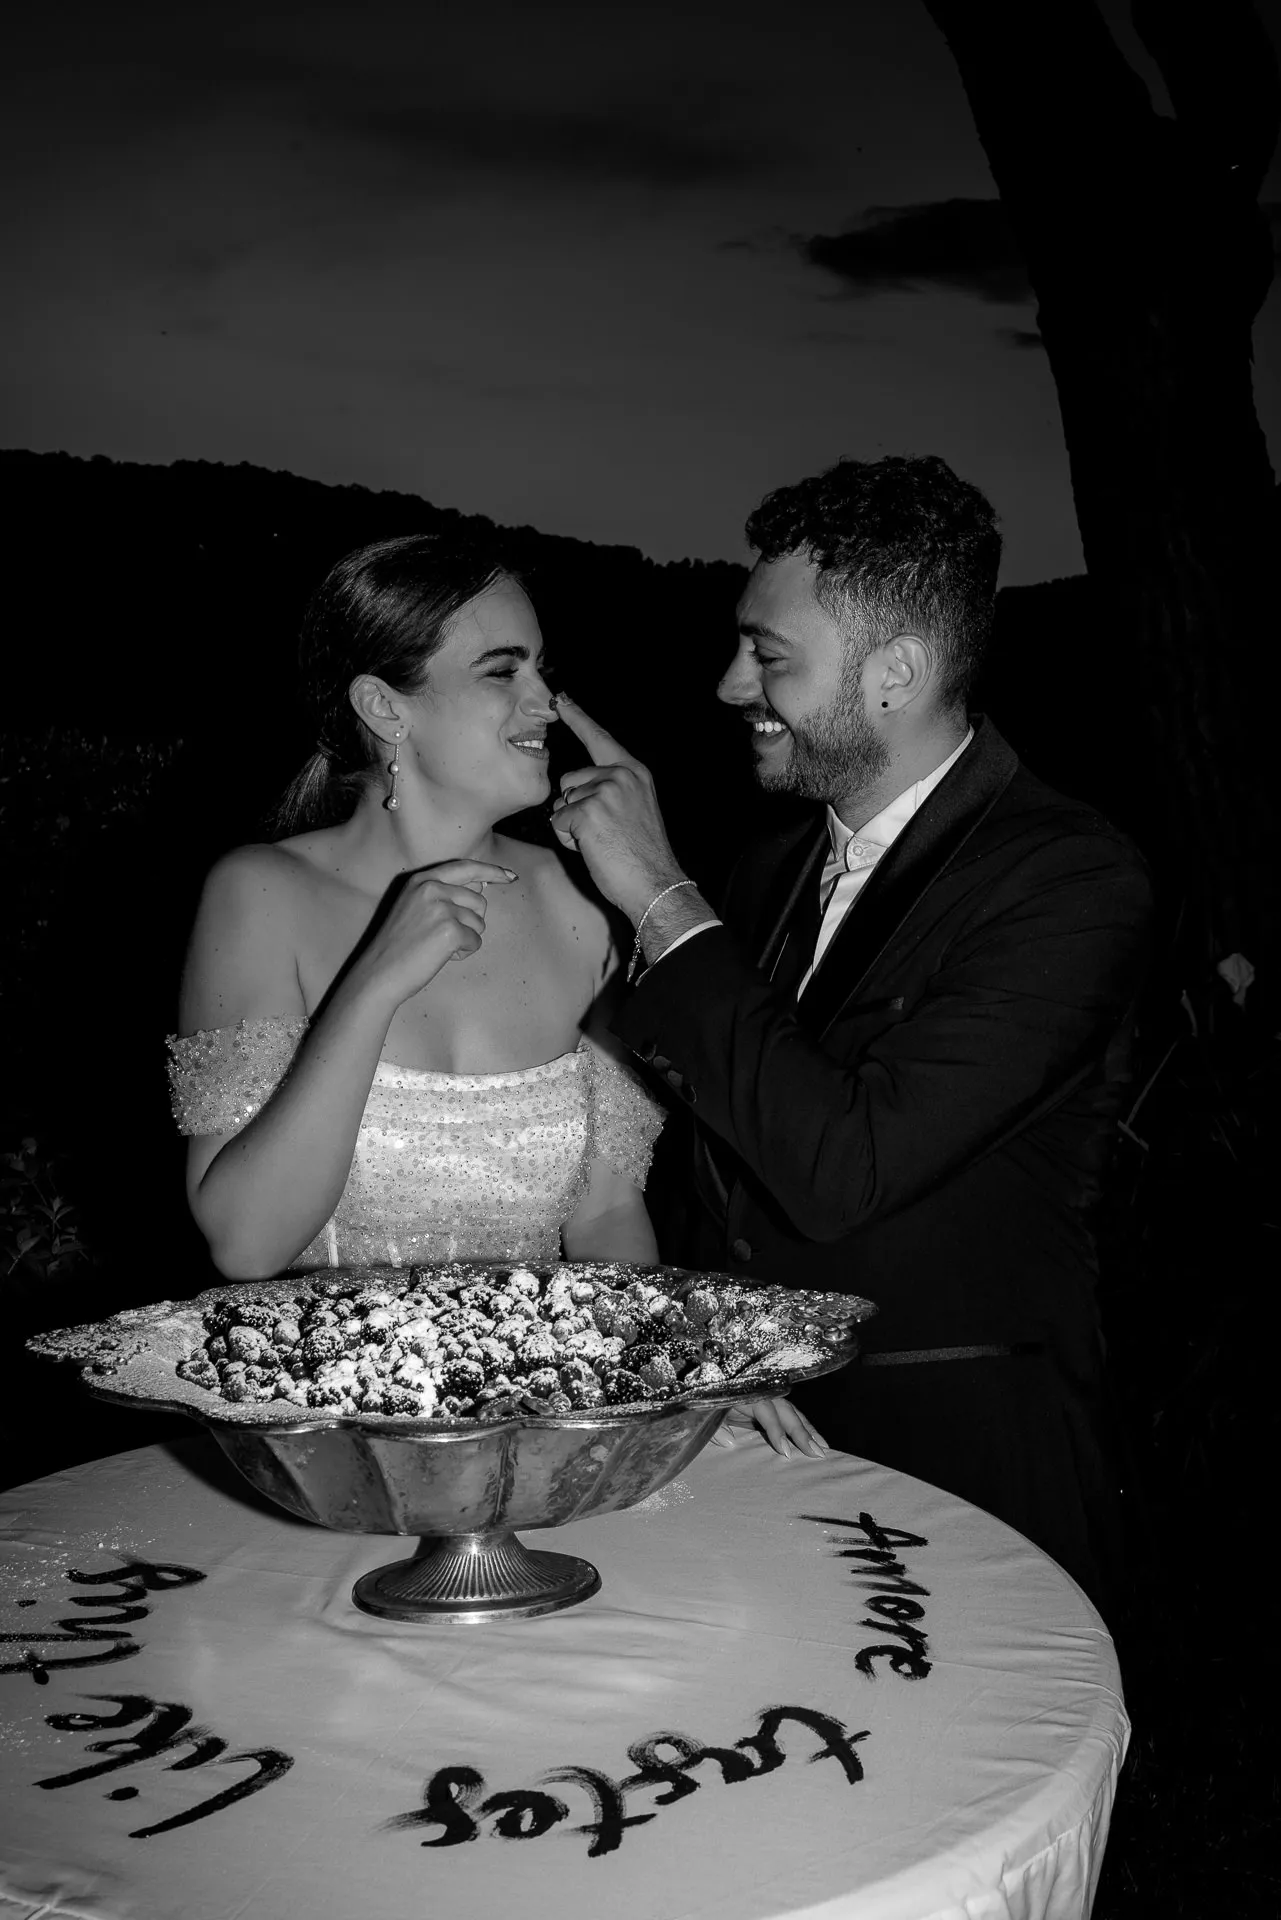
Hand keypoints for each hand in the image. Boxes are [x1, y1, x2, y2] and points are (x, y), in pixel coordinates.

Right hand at [356, 860, 517, 1007]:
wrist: (379, 971)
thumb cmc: (399, 944)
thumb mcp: (416, 907)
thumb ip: (446, 893)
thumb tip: (483, 885)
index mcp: (422, 880)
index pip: (466, 867)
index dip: (492, 871)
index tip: (510, 876)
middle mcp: (432, 888)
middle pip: (479, 900)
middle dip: (471, 921)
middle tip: (444, 936)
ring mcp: (442, 908)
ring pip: (479, 923)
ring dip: (466, 938)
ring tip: (438, 946)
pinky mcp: (450, 931)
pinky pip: (476, 942)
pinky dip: (464, 953)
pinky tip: (441, 956)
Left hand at [550, 696, 684, 920]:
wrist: (655, 883)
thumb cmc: (641, 854)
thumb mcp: (634, 808)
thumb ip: (611, 790)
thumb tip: (574, 790)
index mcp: (633, 771)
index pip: (599, 738)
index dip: (577, 717)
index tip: (559, 698)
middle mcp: (620, 774)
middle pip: (569, 781)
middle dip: (575, 809)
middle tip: (604, 832)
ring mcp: (604, 791)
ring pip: (561, 804)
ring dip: (571, 826)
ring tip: (601, 841)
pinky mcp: (588, 811)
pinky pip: (558, 823)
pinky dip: (569, 841)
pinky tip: (594, 848)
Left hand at [709, 1397, 830, 1459]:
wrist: (694, 1390)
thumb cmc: (699, 1404)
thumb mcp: (702, 1416)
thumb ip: (714, 1429)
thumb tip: (732, 1443)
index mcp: (742, 1394)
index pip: (766, 1411)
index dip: (776, 1431)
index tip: (786, 1452)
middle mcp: (757, 1393)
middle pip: (785, 1410)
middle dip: (802, 1431)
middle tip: (817, 1453)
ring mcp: (763, 1397)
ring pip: (791, 1411)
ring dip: (808, 1429)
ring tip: (824, 1448)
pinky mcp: (766, 1403)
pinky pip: (788, 1413)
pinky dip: (802, 1425)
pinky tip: (814, 1439)